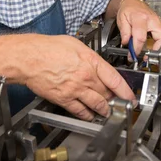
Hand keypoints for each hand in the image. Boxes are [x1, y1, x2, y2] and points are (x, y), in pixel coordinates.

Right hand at [16, 34, 135, 120]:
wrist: (29, 57)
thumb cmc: (48, 48)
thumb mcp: (75, 44)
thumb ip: (89, 57)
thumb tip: (97, 64)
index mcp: (90, 61)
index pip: (115, 79)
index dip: (126, 91)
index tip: (130, 97)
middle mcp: (85, 77)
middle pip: (107, 93)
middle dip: (115, 99)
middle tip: (119, 103)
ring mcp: (75, 89)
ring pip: (97, 104)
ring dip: (105, 110)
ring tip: (108, 112)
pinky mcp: (64, 99)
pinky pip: (80, 111)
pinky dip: (88, 115)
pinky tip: (91, 116)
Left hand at [116, 0, 160, 55]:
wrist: (132, 2)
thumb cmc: (127, 10)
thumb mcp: (122, 20)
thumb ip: (124, 32)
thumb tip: (126, 43)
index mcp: (140, 18)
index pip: (141, 37)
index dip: (137, 49)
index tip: (133, 55)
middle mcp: (152, 19)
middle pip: (160, 37)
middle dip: (154, 48)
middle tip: (145, 54)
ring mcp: (157, 20)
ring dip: (158, 45)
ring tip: (148, 49)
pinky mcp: (159, 22)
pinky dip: (159, 40)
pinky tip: (151, 43)